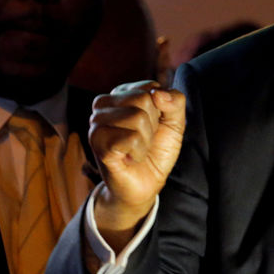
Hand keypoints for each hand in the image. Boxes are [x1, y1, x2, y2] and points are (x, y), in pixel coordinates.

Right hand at [89, 80, 185, 250]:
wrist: (146, 184)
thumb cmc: (157, 151)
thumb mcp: (175, 123)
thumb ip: (175, 102)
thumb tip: (158, 93)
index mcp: (122, 94)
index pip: (151, 88)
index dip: (161, 110)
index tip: (154, 126)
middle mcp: (104, 105)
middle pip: (143, 99)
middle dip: (153, 124)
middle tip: (144, 140)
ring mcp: (97, 124)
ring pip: (137, 117)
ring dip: (146, 140)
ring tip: (136, 149)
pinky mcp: (98, 144)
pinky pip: (130, 138)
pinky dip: (139, 152)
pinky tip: (130, 158)